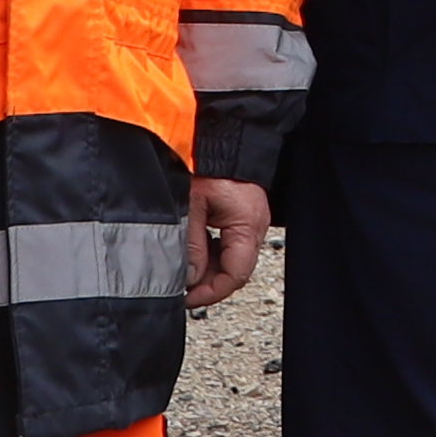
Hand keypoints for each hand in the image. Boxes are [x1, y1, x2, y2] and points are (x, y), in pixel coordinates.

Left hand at [183, 177, 271, 307]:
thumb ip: (192, 245)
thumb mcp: (192, 206)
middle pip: (235, 271)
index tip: (187, 298)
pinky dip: (211, 255)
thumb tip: (189, 278)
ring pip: (231, 260)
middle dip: (208, 284)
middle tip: (181, 288)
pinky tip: (193, 254)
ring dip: (208, 270)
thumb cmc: (209, 164)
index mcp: (247, 227)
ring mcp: (250, 224)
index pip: (235, 275)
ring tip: (183, 272)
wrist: (225, 138)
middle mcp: (254, 229)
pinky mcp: (242, 218)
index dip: (211, 292)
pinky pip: (230, 246)